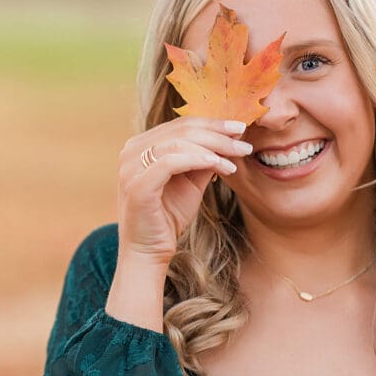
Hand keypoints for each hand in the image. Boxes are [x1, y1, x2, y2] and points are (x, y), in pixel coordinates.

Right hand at [116, 117, 252, 264]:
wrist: (149, 252)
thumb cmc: (169, 217)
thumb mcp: (192, 182)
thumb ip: (205, 159)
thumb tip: (230, 137)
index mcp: (142, 145)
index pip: (182, 124)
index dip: (213, 124)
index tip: (241, 128)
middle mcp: (132, 151)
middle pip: (182, 129)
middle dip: (218, 134)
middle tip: (244, 141)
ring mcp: (131, 167)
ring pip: (178, 142)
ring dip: (213, 147)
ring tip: (236, 157)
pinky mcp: (137, 185)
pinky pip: (171, 162)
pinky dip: (198, 159)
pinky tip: (219, 165)